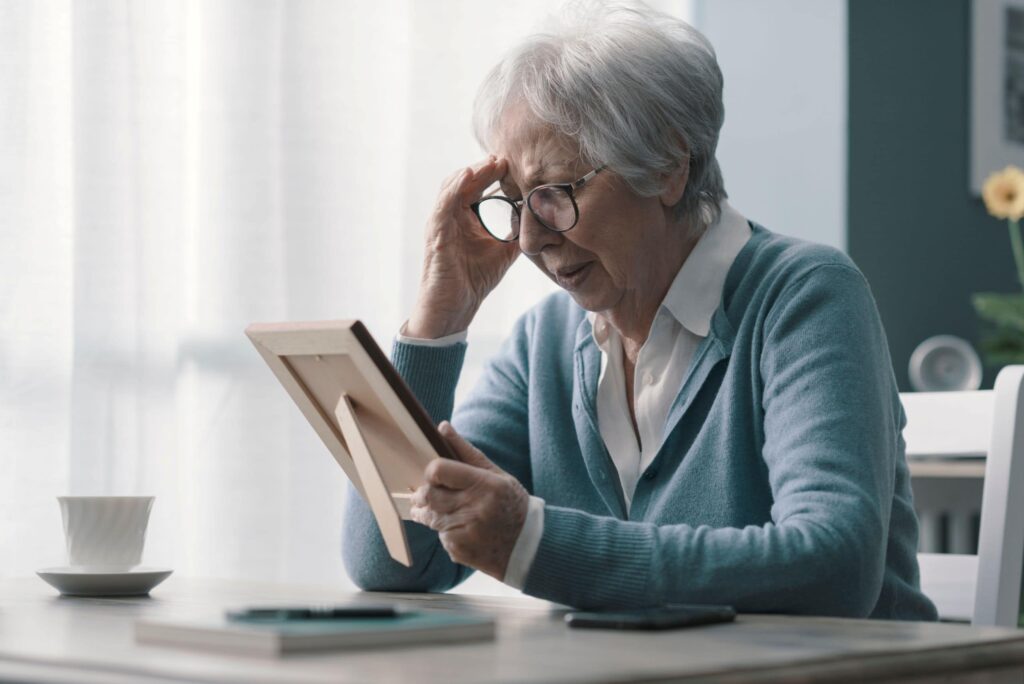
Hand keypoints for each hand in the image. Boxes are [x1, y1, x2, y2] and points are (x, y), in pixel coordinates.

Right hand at [406, 157, 519, 338]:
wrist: (453, 310)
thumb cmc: (471, 282)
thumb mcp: (502, 253)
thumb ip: (515, 235)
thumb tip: (539, 221)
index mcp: (464, 219)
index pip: (477, 188)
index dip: (493, 173)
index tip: (513, 164)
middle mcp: (449, 217)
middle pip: (465, 182)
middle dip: (484, 167)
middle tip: (505, 156)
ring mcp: (440, 224)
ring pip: (452, 187)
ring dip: (472, 172)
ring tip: (491, 161)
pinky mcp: (435, 235)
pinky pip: (443, 205)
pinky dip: (454, 188)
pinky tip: (469, 175)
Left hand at [409, 422, 528, 579]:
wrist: (528, 545)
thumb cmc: (511, 503)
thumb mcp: (496, 475)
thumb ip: (466, 452)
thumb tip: (442, 427)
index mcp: (485, 485)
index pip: (439, 471)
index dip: (431, 472)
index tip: (434, 475)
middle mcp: (474, 509)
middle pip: (428, 495)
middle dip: (423, 494)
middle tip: (426, 493)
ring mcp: (464, 532)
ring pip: (429, 517)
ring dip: (430, 512)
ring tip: (446, 510)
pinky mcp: (458, 550)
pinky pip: (440, 536)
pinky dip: (446, 531)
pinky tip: (463, 530)